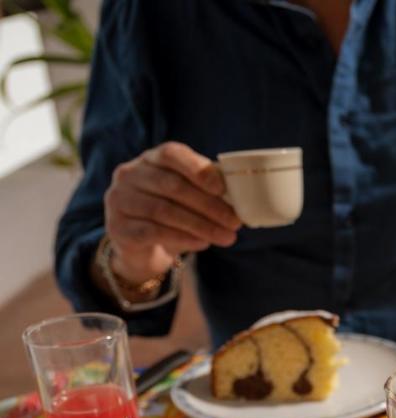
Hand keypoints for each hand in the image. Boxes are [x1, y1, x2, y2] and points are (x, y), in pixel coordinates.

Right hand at [104, 142, 240, 283]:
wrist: (141, 247)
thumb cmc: (172, 215)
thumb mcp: (188, 198)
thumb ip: (206, 191)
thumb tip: (241, 198)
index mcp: (150, 159)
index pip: (171, 154)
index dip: (197, 169)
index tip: (222, 188)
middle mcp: (129, 175)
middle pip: (172, 186)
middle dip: (209, 205)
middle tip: (235, 222)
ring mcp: (119, 200)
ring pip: (164, 211)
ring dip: (201, 225)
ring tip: (226, 237)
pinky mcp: (118, 227)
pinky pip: (153, 232)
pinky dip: (182, 238)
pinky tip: (202, 243)